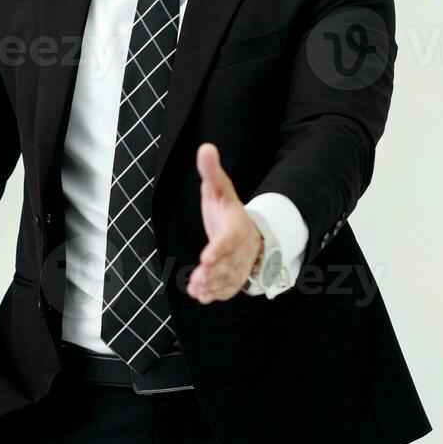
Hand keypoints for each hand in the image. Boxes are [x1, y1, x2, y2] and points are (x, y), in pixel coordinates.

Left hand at [185, 143, 262, 303]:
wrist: (246, 229)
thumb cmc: (227, 208)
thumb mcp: (219, 188)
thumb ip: (211, 171)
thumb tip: (206, 147)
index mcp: (237, 226)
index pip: (229, 239)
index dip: (218, 249)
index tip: (205, 258)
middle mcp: (241, 248)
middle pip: (229, 262)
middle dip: (214, 272)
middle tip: (198, 277)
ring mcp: (239, 263)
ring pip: (228, 278)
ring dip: (212, 285)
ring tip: (195, 289)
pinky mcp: (235, 276)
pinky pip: (228, 287)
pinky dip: (215, 293)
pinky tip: (200, 295)